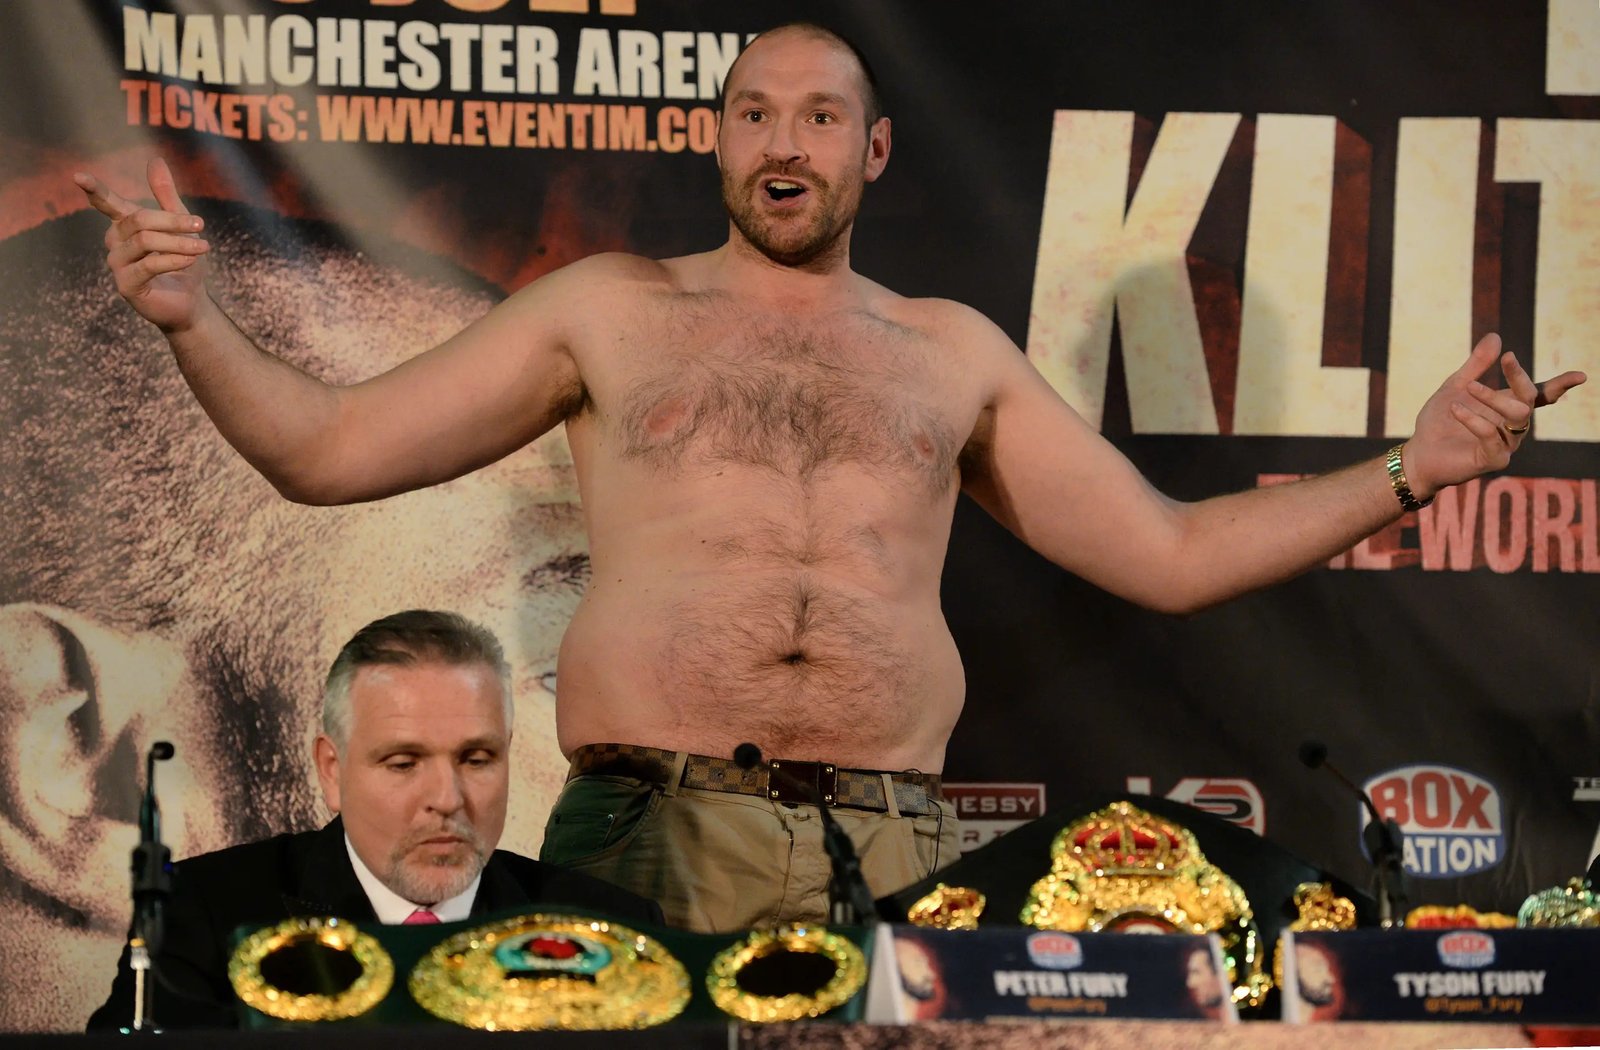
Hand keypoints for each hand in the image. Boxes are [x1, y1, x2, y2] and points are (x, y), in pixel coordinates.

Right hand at [74, 158, 210, 333]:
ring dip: (178, 242)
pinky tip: (190, 260)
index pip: (107, 203)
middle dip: (172, 221)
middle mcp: (115, 242)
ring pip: (145, 241)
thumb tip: (155, 160)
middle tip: (200, 225)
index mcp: (124, 225)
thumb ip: (166, 196)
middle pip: (138, 220)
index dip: (95, 190)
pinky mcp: (126, 285)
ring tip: (203, 247)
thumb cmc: (183, 261)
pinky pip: (149, 265)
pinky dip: (174, 259)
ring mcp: (117, 264)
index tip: (78, 176)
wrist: (191, 302)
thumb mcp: (180, 225)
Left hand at [1405, 333, 1586, 497]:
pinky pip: (1492, 436)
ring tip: (1469, 386)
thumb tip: (1496, 336)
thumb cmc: (1440, 420)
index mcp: (1507, 406)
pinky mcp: (1493, 459)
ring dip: (1493, 397)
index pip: (1539, 394)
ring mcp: (1506, 443)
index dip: (1560, 385)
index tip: (1580, 376)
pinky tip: (1456, 409)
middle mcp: (1512, 425)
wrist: (1419, 452)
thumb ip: (1476, 365)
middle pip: (1529, 399)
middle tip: (1507, 358)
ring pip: (1517, 416)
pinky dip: (1474, 420)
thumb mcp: (1456, 386)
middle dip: (1520, 377)